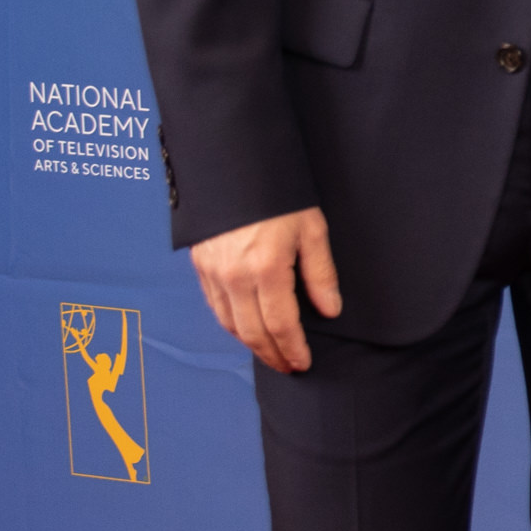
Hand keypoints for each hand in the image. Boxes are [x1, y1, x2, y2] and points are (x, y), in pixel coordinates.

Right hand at [192, 207, 341, 375]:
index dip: (292, 349)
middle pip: (253, 332)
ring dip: (250, 344)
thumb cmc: (278, 193)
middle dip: (272, 355)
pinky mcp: (201, 265)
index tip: (303, 363)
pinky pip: (215, 306)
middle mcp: (235, 276)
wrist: (234, 164)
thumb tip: (330, 309)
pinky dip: (231, 324)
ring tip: (270, 352)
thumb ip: (320, 273)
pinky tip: (245, 327)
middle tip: (288, 366)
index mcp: (266, 269)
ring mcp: (214, 272)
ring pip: (229, 324)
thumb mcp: (311, 228)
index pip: (281, 325)